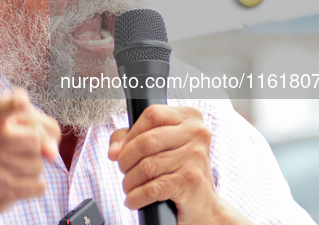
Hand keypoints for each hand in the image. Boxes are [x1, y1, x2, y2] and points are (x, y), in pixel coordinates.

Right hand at [0, 89, 60, 224]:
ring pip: (38, 162)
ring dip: (32, 167)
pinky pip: (37, 184)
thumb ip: (28, 122)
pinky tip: (11, 181)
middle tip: (18, 149)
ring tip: (10, 166)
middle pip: (33, 138)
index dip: (11, 103)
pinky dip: (31, 185)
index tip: (22, 102)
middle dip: (34, 144)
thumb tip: (53, 148)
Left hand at [108, 105, 218, 224]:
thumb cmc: (176, 168)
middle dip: (126, 159)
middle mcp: (196, 133)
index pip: (152, 115)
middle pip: (146, 141)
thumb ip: (130, 138)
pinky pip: (154, 187)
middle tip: (123, 170)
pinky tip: (133, 200)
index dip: (131, 134)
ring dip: (130, 181)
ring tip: (128, 187)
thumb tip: (114, 151)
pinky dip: (137, 196)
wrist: (203, 203)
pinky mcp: (191, 180)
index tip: (120, 150)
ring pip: (148, 166)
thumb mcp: (157, 145)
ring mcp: (196, 156)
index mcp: (189, 117)